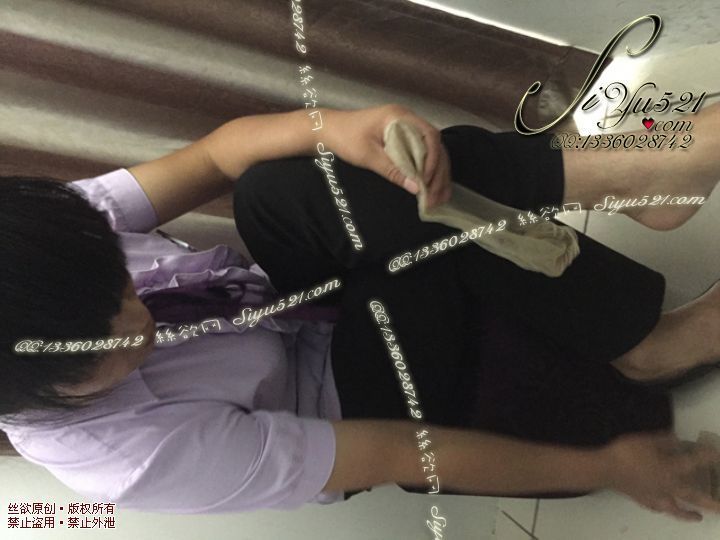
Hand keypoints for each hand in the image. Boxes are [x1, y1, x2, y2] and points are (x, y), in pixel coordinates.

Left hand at [320, 104, 451, 207]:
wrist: (327, 130)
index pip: (429, 135)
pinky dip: (426, 171)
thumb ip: (392, 170)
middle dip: (438, 171)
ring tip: (438, 197)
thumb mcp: (367, 156)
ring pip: (430, 151)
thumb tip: (416, 188)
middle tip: (437, 195)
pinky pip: (420, 154)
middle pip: (434, 145)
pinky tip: (429, 188)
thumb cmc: (344, 138)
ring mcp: (405, 128)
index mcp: (399, 117)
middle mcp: (407, 119)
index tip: (427, 179)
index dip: (433, 158)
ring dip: (436, 174)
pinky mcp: (401, 139)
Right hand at [604, 430, 719, 521]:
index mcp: (670, 469)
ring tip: (699, 517)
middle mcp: (667, 486)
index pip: (693, 463)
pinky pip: (657, 508)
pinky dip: (663, 509)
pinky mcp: (643, 500)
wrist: (605, 469)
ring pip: (677, 509)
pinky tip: (664, 509)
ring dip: (689, 514)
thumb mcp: (646, 439)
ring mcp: (655, 496)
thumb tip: (677, 439)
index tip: (715, 454)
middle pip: (693, 496)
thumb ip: (663, 439)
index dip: (706, 458)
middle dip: (710, 501)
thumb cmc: (626, 452)